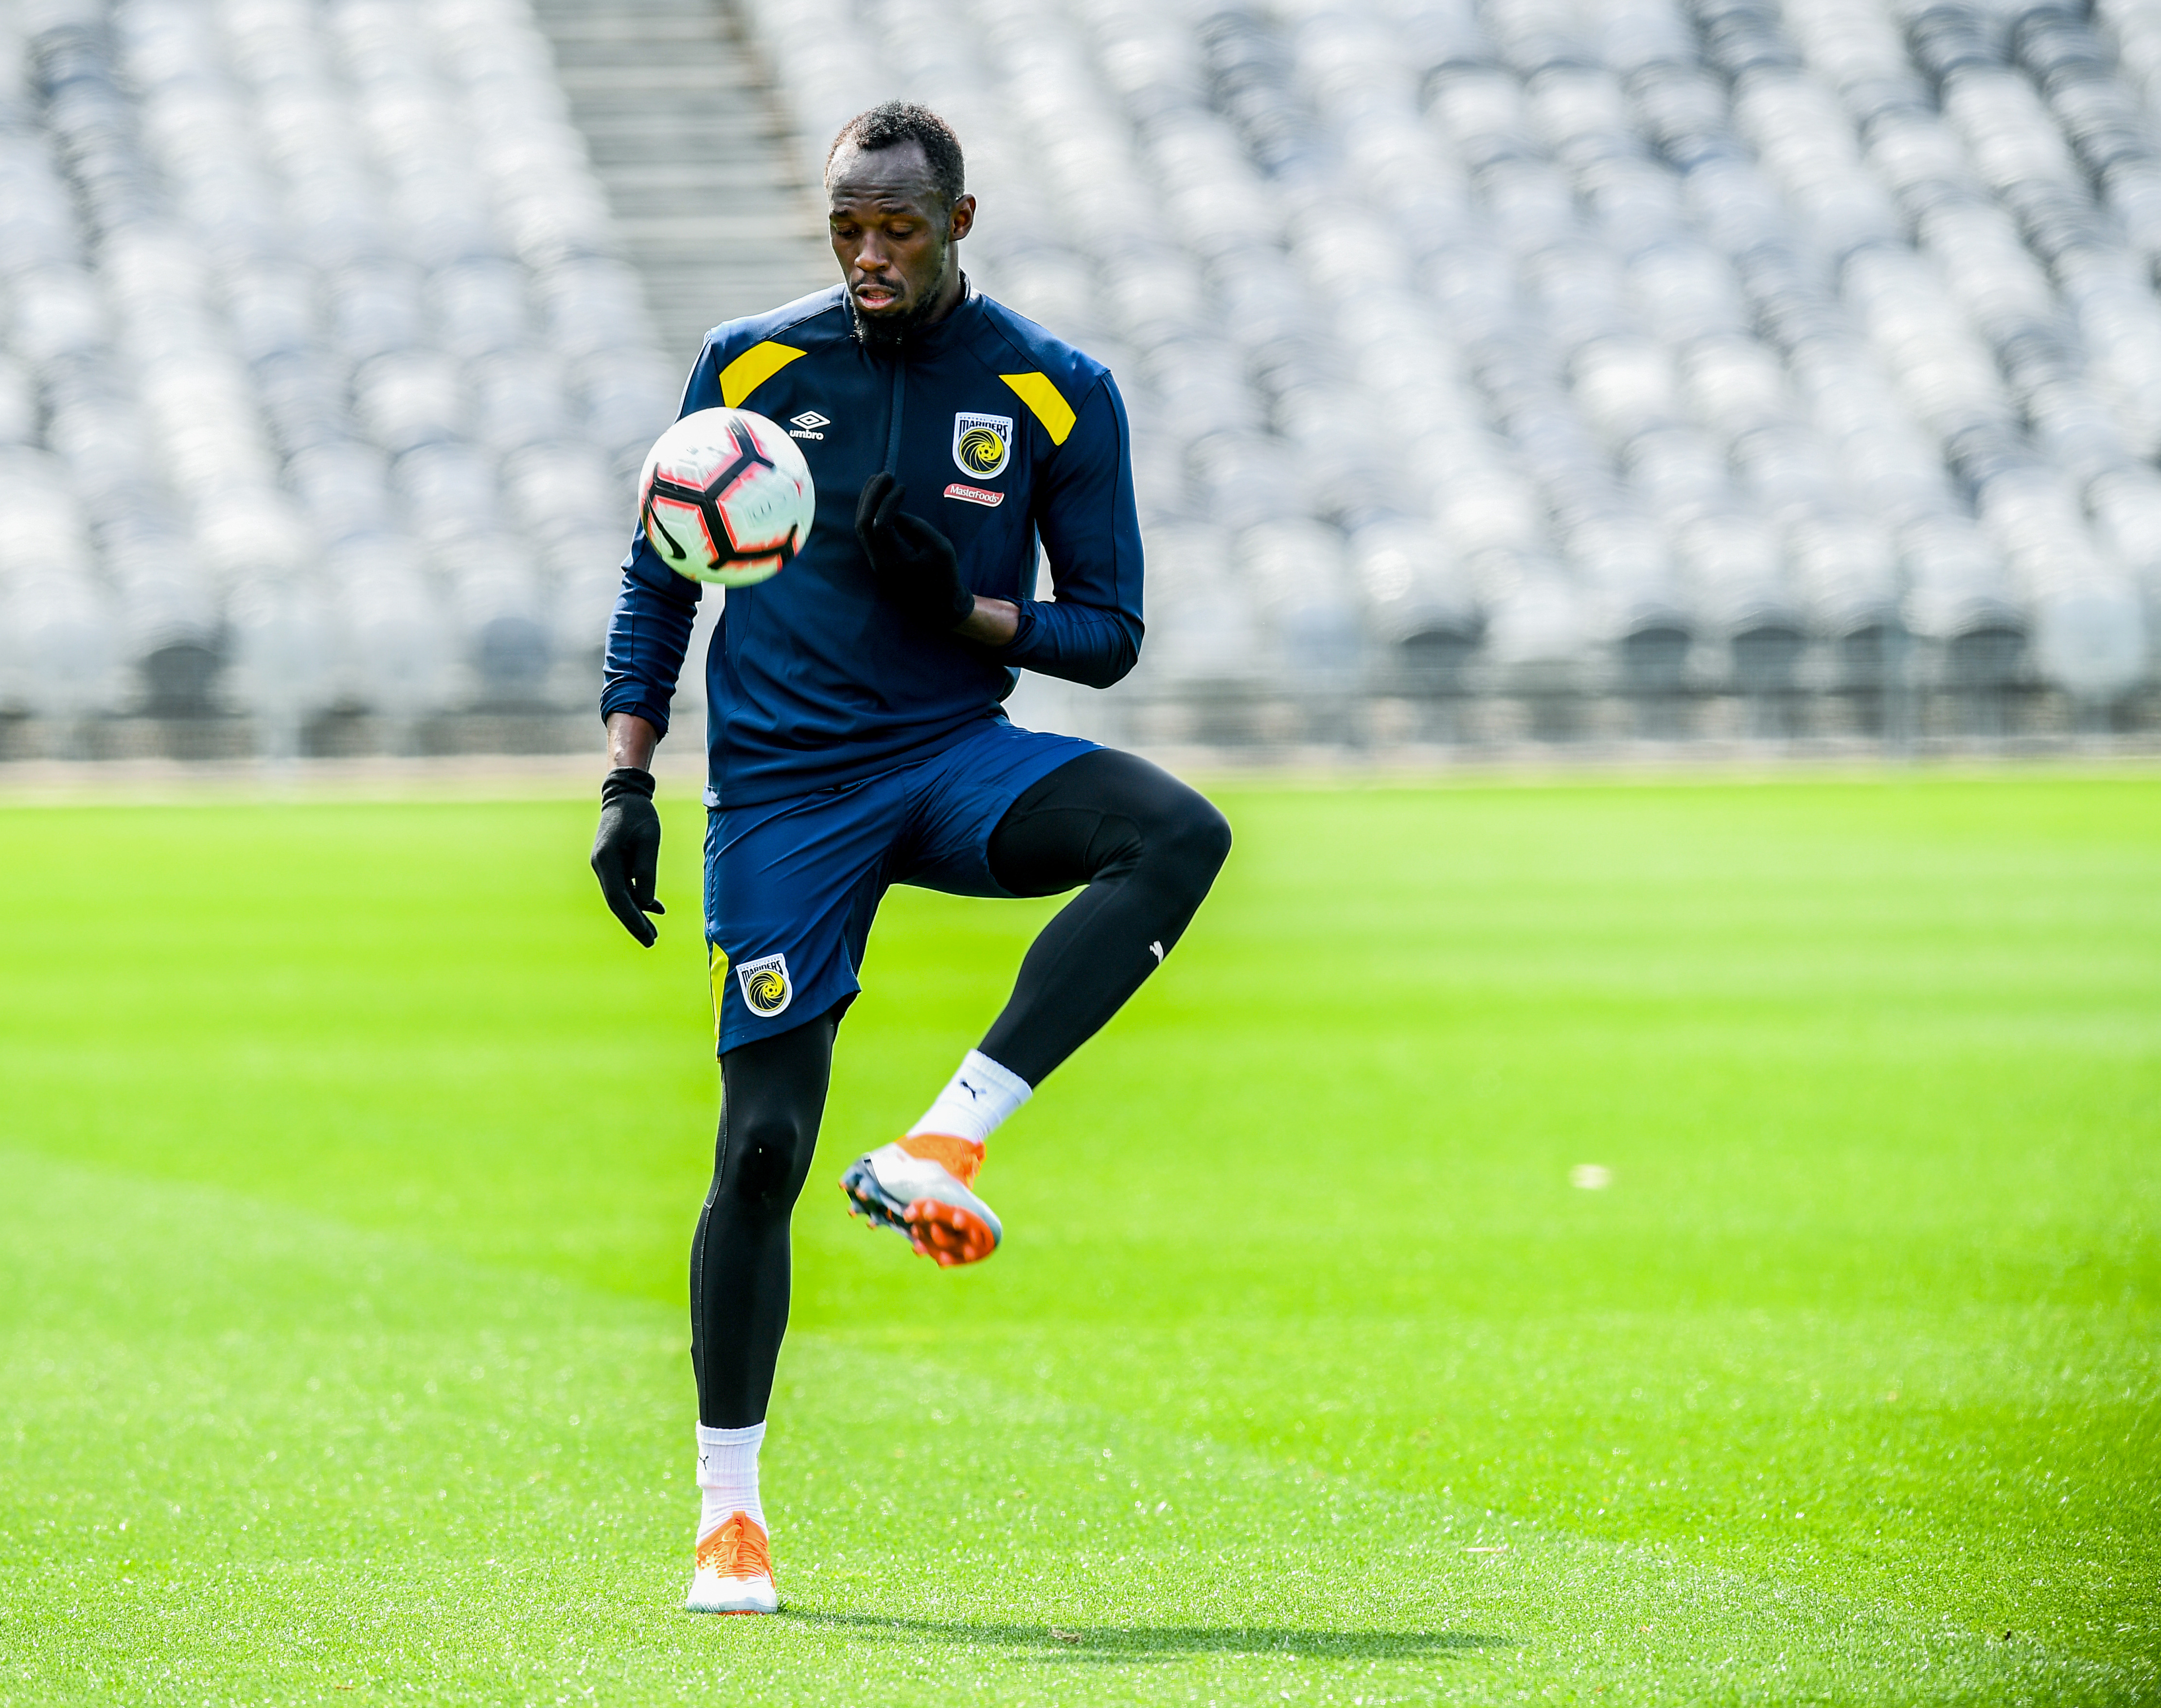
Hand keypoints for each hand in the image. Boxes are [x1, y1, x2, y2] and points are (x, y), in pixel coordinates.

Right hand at [591, 766, 664, 945]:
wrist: (624, 796)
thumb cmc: (638, 814)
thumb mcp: (649, 840)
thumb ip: (647, 871)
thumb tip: (647, 903)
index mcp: (606, 859)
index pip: (619, 898)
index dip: (633, 919)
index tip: (648, 934)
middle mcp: (601, 865)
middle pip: (617, 903)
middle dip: (633, 923)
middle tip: (651, 942)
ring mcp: (604, 866)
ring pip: (620, 897)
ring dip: (637, 914)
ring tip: (653, 933)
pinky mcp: (612, 864)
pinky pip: (623, 887)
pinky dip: (638, 898)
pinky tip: (655, 909)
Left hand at [855, 472, 975, 630]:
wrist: (939, 606)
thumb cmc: (945, 577)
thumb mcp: (941, 549)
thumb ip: (918, 528)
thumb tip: (897, 513)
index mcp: (893, 562)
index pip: (880, 525)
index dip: (888, 502)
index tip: (902, 486)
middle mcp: (878, 562)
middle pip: (863, 524)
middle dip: (871, 496)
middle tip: (884, 475)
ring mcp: (875, 562)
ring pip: (861, 528)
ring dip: (867, 502)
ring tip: (877, 480)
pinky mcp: (878, 559)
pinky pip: (866, 533)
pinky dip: (869, 512)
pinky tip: (876, 499)